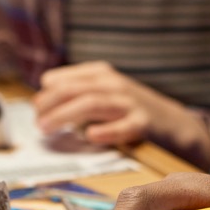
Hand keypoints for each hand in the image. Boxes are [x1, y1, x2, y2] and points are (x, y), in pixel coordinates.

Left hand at [33, 61, 209, 166]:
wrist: (172, 122)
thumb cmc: (129, 109)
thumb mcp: (103, 92)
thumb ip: (75, 92)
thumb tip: (43, 96)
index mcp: (100, 74)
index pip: (64, 79)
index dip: (46, 94)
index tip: (36, 108)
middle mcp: (113, 84)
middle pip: (73, 90)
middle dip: (50, 105)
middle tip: (37, 122)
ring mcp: (129, 102)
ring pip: (92, 103)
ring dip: (65, 115)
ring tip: (47, 127)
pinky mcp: (143, 123)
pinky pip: (124, 126)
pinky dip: (106, 130)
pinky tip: (91, 136)